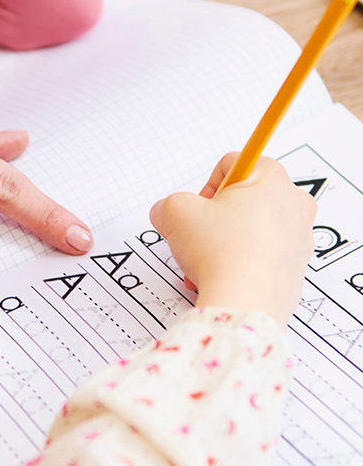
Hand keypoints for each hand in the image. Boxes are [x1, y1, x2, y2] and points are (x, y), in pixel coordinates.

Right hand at [149, 153, 316, 327]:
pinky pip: (261, 255)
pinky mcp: (295, 268)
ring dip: (225, 241)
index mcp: (272, 179)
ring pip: (251, 229)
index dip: (206, 185)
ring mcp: (299, 238)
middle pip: (244, 198)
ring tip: (208, 259)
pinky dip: (239, 262)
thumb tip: (166, 212)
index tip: (200, 207)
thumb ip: (168, 204)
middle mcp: (294, 204)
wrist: (245, 302)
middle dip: (216, 216)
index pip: (234, 163)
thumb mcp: (175, 213)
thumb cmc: (221, 253)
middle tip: (202, 233)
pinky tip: (222, 275)